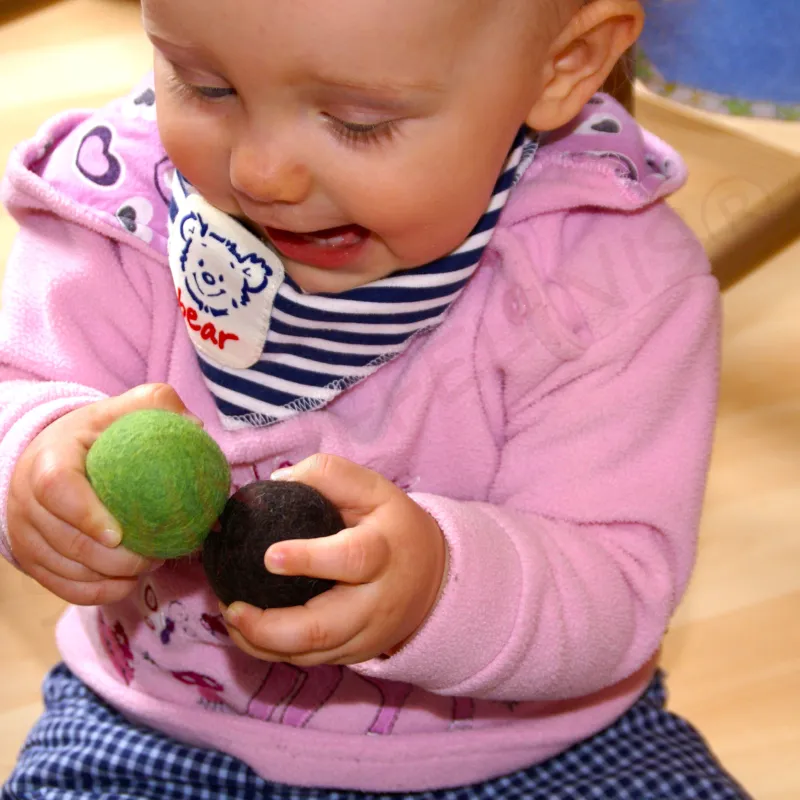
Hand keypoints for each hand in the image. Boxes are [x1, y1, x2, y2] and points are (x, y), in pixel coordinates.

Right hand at [7, 383, 192, 604]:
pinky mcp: (33, 560)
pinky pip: (66, 589)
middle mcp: (27, 500)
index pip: (56, 488)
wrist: (51, 456)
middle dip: (115, 559)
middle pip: (67, 542)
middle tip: (156, 555)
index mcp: (49, 459)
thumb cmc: (96, 435)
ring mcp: (26, 534)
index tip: (119, 533)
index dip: (86, 515)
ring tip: (151, 564)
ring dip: (113, 578)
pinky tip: (129, 580)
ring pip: (68, 572)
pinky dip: (101, 592)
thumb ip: (156, 405)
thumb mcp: (121, 411)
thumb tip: (193, 425)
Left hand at [222, 454, 446, 665]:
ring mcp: (366, 635)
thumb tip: (276, 482)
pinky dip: (272, 651)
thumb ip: (328, 475)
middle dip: (270, 627)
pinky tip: (247, 630)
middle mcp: (376, 601)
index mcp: (383, 552)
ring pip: (310, 654)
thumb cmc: (394, 526)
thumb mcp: (374, 489)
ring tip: (230, 617)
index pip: (351, 559)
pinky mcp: (355, 654)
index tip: (269, 556)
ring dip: (262, 643)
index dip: (309, 559)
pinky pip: (309, 661)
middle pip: (323, 628)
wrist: (436, 578)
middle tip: (232, 607)